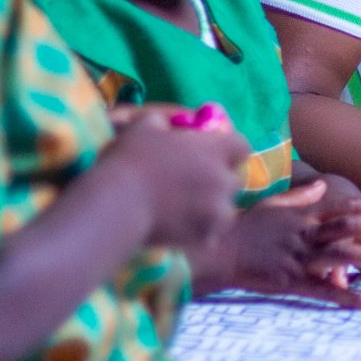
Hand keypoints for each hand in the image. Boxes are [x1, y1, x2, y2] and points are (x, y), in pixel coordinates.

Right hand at [105, 112, 248, 248]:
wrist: (119, 203)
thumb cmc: (132, 159)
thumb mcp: (145, 126)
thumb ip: (164, 123)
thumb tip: (165, 125)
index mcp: (216, 150)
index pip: (241, 146)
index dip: (228, 150)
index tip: (211, 155)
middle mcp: (224, 180)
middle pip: (234, 180)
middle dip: (218, 182)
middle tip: (194, 186)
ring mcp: (218, 211)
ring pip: (225, 211)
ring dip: (212, 210)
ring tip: (187, 213)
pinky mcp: (206, 237)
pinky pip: (211, 235)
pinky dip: (199, 234)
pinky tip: (180, 231)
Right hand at [194, 181, 360, 308]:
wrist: (216, 252)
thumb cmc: (244, 227)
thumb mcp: (273, 205)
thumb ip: (301, 197)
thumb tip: (322, 183)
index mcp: (303, 217)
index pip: (342, 208)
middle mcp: (305, 234)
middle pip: (347, 228)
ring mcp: (298, 258)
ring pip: (341, 256)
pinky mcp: (290, 282)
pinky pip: (323, 289)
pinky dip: (347, 296)